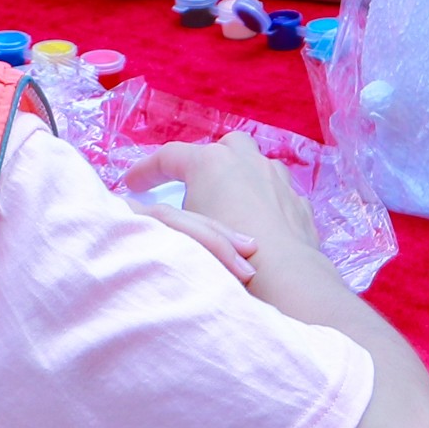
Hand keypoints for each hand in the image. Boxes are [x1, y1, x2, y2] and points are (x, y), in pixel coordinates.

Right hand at [138, 132, 323, 276]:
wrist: (282, 279)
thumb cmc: (223, 253)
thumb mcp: (179, 232)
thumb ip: (164, 218)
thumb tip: (151, 217)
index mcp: (211, 162)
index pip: (169, 157)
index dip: (145, 170)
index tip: (131, 184)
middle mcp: (247, 161)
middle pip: (222, 148)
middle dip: (206, 163)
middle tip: (192, 188)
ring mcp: (278, 179)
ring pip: (256, 166)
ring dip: (241, 180)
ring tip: (229, 206)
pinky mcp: (298, 203)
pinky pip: (277, 195)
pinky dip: (266, 204)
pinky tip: (260, 225)